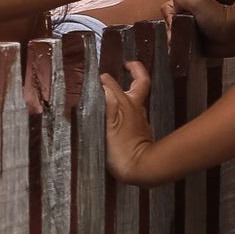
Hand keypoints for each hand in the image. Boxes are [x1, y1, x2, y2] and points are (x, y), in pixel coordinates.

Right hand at [101, 61, 161, 185]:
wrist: (140, 169)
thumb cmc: (122, 149)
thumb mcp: (109, 123)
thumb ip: (106, 101)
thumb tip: (102, 83)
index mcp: (128, 103)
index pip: (113, 83)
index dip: (103, 79)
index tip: (94, 79)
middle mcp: (136, 108)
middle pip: (140, 82)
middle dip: (134, 70)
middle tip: (125, 65)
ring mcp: (139, 119)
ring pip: (136, 98)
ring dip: (128, 89)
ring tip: (115, 88)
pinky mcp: (138, 131)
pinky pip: (132, 112)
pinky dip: (125, 106)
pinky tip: (115, 112)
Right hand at [161, 0, 234, 55]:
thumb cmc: (219, 17)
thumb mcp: (197, 1)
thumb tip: (171, 9)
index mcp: (186, 8)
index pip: (167, 11)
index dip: (169, 18)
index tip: (175, 23)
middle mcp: (187, 20)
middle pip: (168, 27)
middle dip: (172, 34)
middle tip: (180, 36)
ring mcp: (191, 35)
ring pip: (173, 40)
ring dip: (175, 44)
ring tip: (183, 45)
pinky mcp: (196, 48)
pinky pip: (182, 51)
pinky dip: (181, 53)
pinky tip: (185, 52)